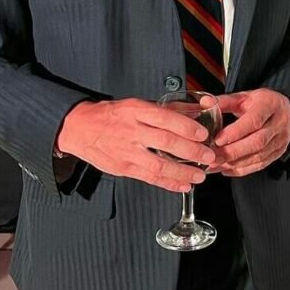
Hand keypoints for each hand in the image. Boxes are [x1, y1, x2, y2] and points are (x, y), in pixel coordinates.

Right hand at [57, 99, 215, 192]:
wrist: (80, 128)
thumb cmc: (113, 115)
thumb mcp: (138, 104)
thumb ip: (169, 109)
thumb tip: (198, 110)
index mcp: (137, 111)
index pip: (165, 118)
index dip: (187, 127)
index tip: (203, 134)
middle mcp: (132, 131)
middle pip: (165, 142)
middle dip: (191, 151)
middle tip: (209, 156)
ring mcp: (127, 152)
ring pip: (158, 164)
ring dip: (182, 172)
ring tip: (200, 175)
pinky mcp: (123, 168)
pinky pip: (149, 178)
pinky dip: (168, 183)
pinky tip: (183, 185)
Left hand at [209, 89, 289, 176]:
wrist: (284, 110)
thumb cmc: (261, 103)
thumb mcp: (244, 97)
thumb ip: (224, 101)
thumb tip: (204, 103)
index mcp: (269, 105)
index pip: (254, 121)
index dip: (235, 132)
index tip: (217, 140)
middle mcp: (278, 124)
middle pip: (257, 142)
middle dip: (233, 152)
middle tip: (212, 157)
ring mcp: (280, 140)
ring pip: (258, 157)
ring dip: (235, 163)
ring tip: (215, 165)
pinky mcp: (278, 153)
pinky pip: (259, 165)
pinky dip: (241, 169)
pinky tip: (226, 169)